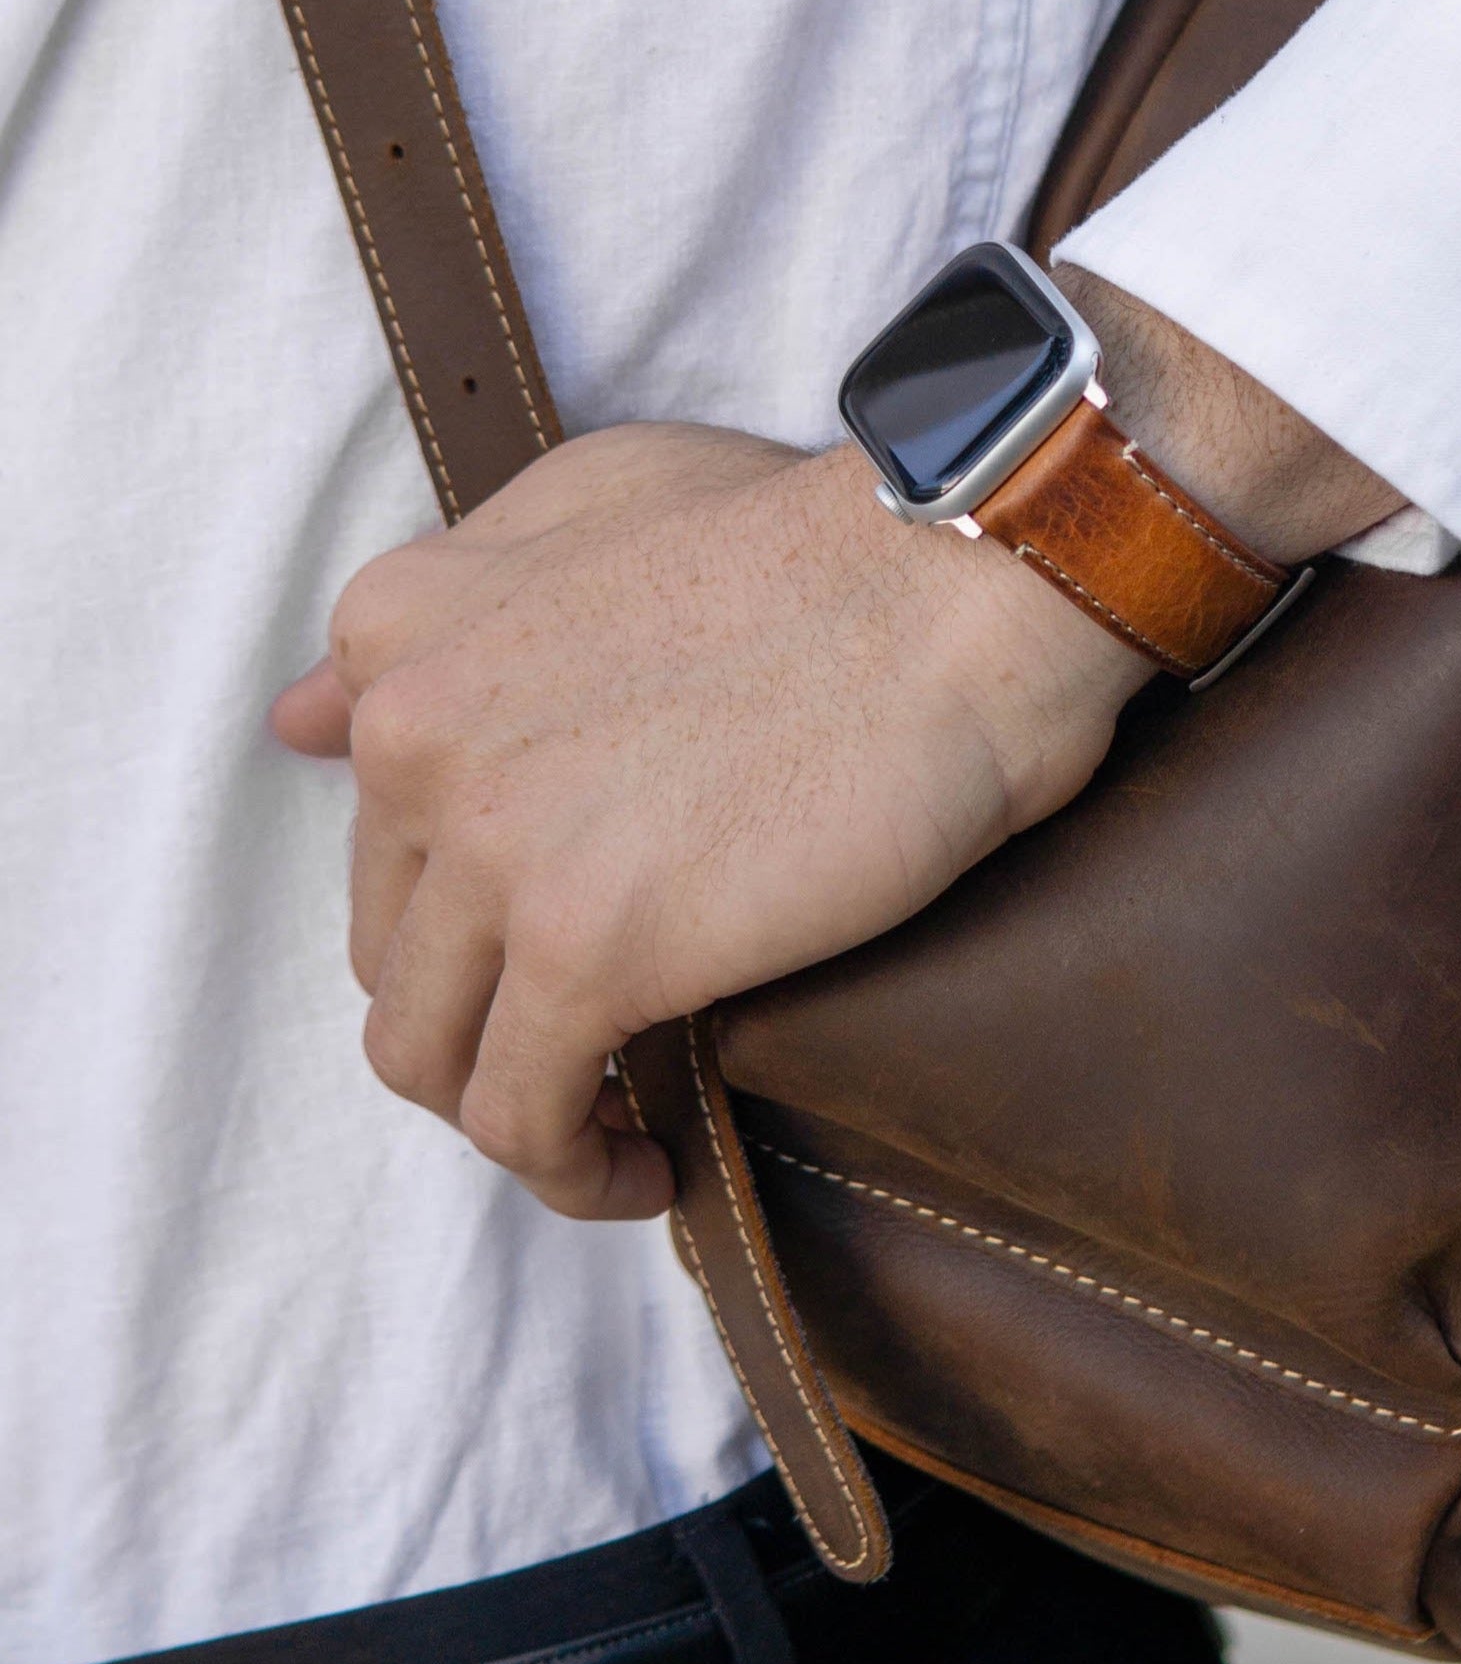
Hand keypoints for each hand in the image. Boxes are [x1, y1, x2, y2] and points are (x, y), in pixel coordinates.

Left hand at [272, 423, 1144, 1219]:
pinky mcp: (587, 948)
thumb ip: (456, 592)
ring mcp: (493, 847)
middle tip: (598, 1030)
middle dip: (482, 1007)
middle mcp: (412, 736)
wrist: (960, 585)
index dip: (463, 895)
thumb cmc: (822, 530)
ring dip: (509, 1107)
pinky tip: (645, 1167)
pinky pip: (521, 1118)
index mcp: (409, 629)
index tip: (545, 928)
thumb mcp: (602, 493)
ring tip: (611, 1119)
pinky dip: (572, 1169)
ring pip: (426, 1051)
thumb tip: (297, 716)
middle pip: (395, 945)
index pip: (376, 821)